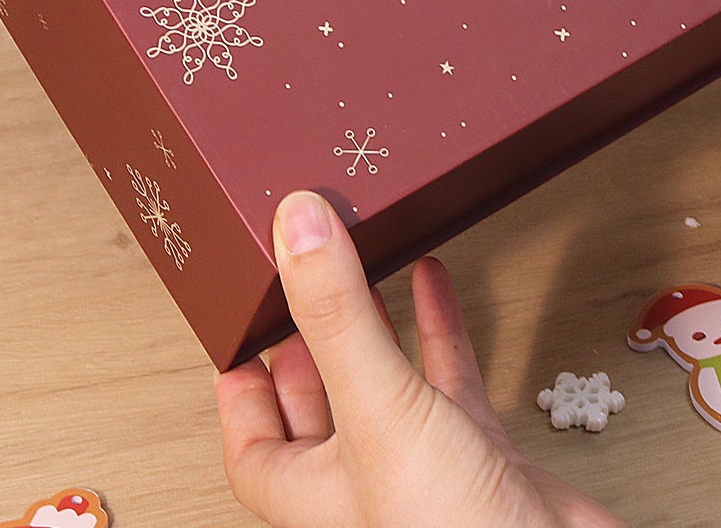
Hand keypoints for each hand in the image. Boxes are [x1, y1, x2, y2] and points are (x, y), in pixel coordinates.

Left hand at [216, 190, 626, 527]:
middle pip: (316, 413)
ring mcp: (426, 467)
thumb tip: (296, 227)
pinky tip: (434, 281)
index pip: (254, 448)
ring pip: (384, 387)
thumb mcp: (380, 410)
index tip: (239, 336)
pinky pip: (450, 378)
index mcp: (316, 494)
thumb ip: (338, 318)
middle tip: (296, 292)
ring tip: (359, 272)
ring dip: (371, 328)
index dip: (241, 393)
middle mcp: (365, 483)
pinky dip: (439, 326)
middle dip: (306, 349)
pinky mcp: (482, 453)